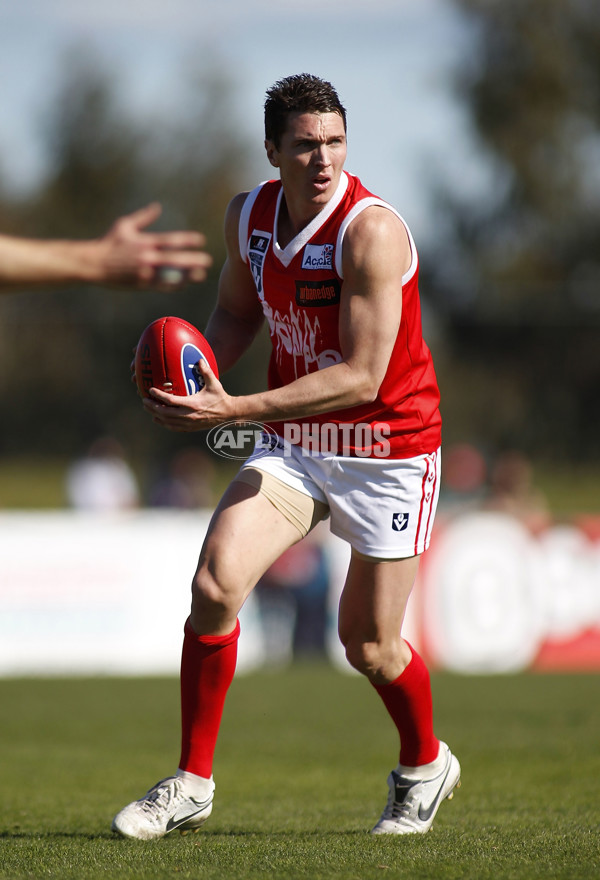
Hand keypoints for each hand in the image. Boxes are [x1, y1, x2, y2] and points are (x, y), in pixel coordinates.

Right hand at [96, 203, 212, 287]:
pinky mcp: (140, 284)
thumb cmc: (109, 243)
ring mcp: (144, 272)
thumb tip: (157, 206)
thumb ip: (143, 217)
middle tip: (208, 260)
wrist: (93, 263)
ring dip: (187, 275)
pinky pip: (161, 286)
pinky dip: (174, 285)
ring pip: (171, 274)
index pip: (170, 239)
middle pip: (174, 258)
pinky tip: (185, 284)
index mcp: (145, 242)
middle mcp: (147, 257)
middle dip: (193, 260)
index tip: (201, 240)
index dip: (187, 240)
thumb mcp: (124, 225)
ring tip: (201, 275)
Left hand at [142, 358, 233, 431]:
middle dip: (152, 407)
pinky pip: (173, 427)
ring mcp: (188, 423)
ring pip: (167, 421)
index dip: (158, 396)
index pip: (170, 401)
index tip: (150, 390)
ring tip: (148, 408)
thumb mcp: (214, 383)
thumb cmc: (221, 397)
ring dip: (155, 415)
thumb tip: (199, 359)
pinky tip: (157, 419)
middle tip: (144, 400)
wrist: (228, 414)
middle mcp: (188, 415)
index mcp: (192, 404)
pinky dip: (163, 423)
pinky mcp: (190, 428)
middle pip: (164, 413)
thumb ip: (206, 371)